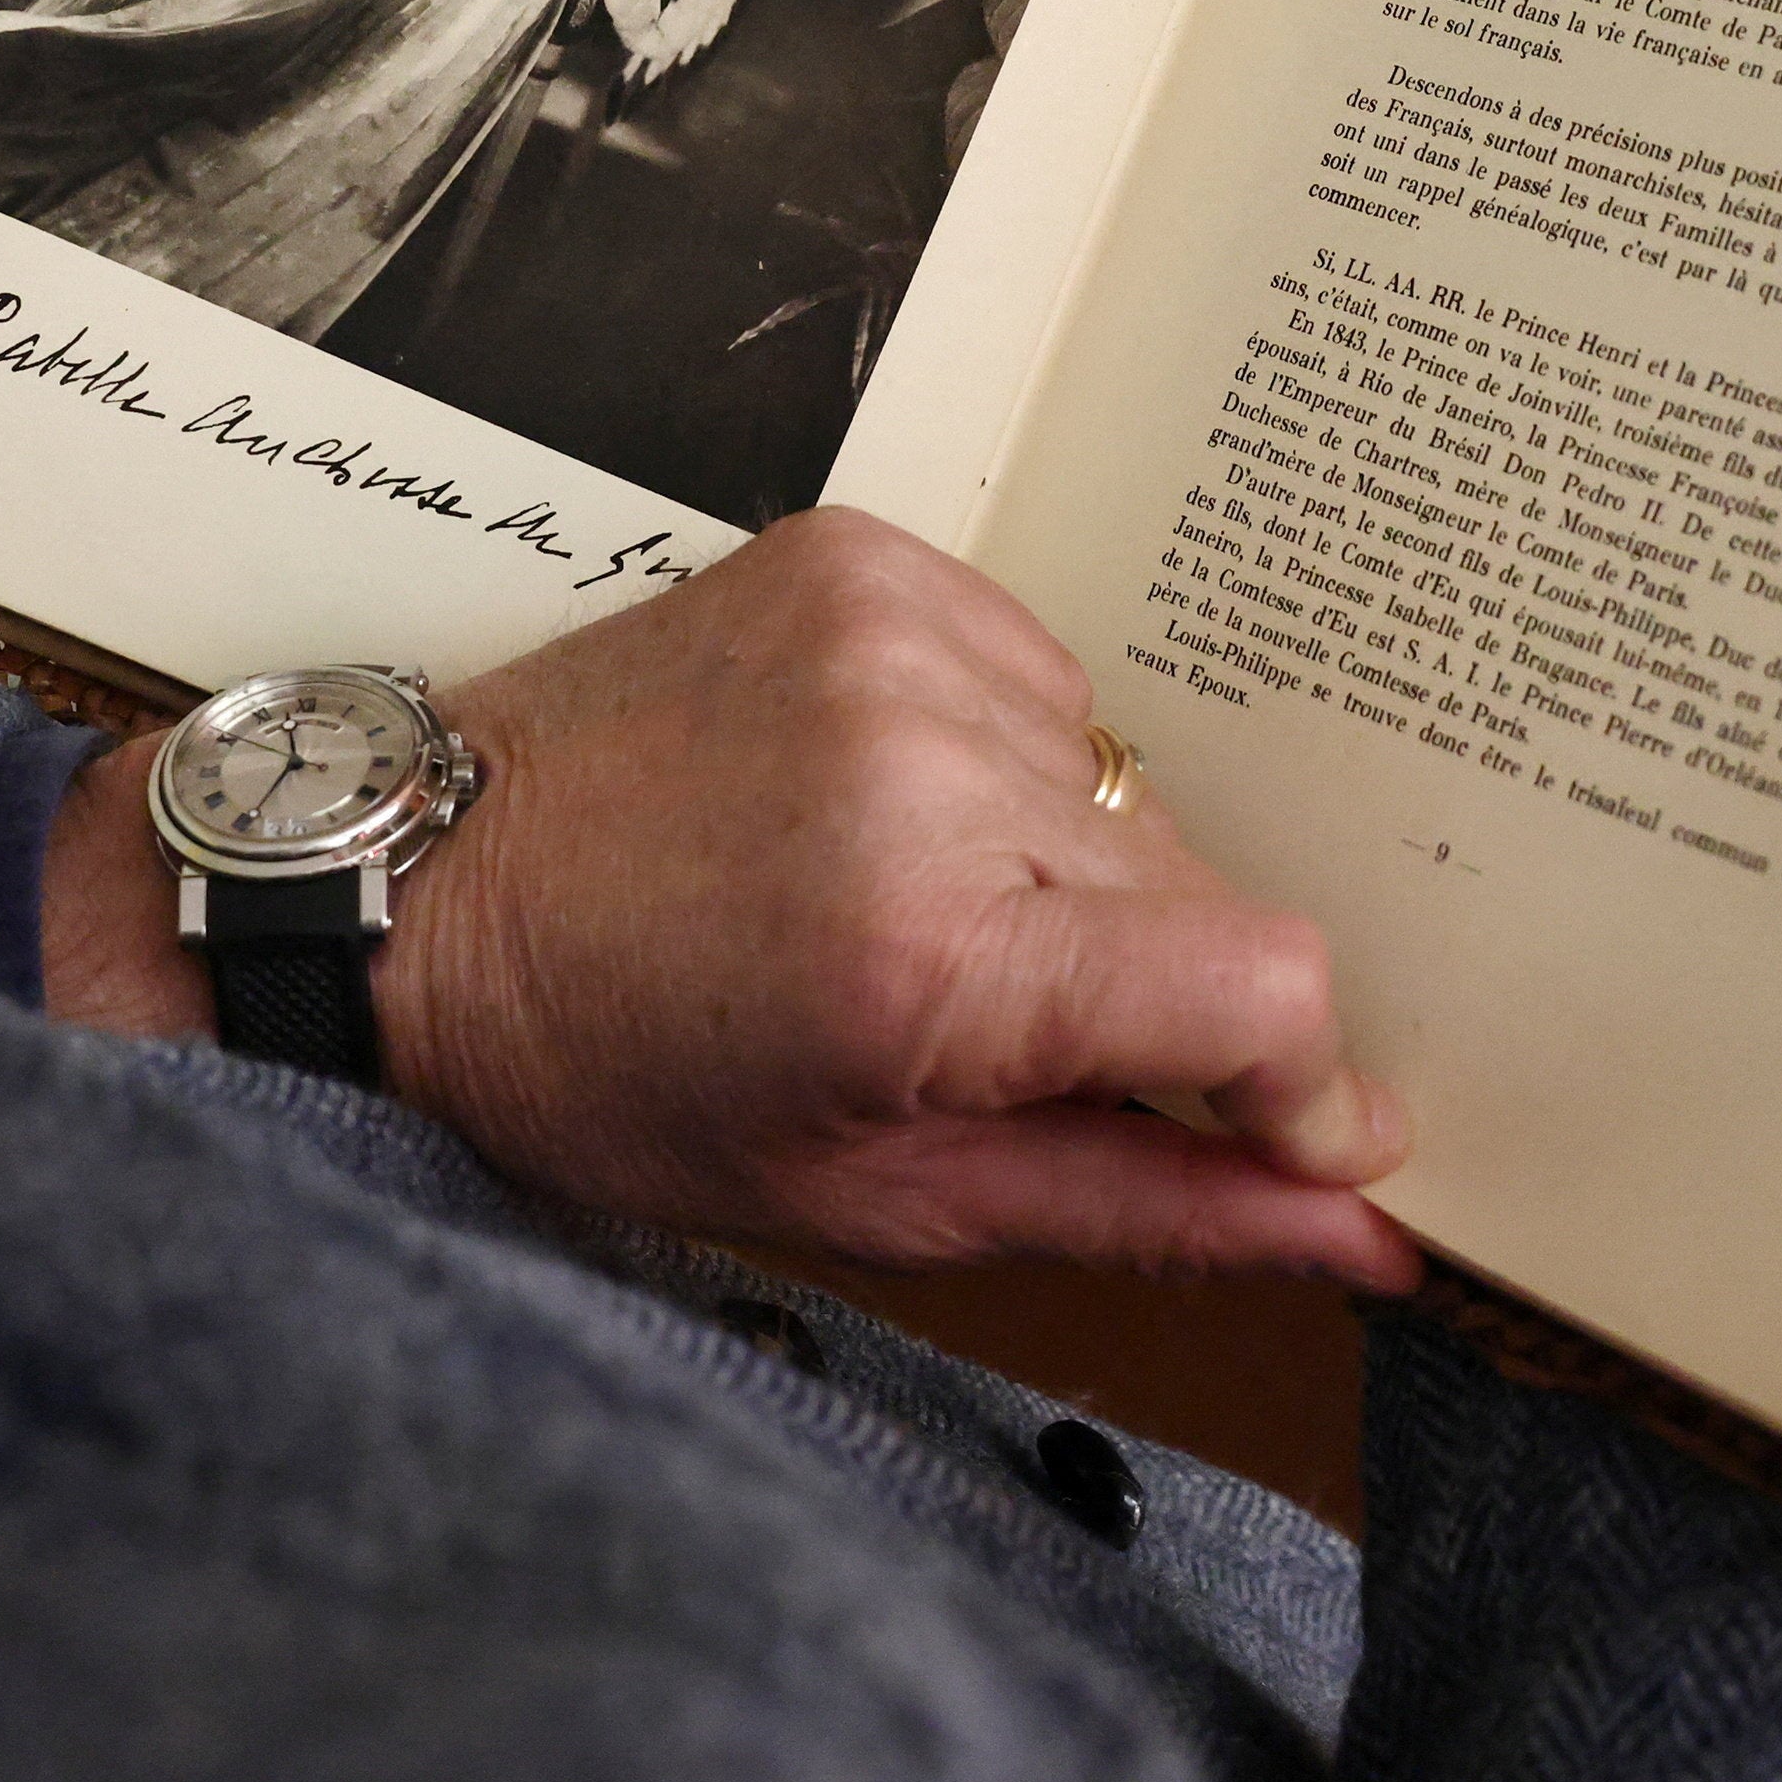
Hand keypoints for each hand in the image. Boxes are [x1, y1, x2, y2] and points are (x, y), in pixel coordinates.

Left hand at [43, 513, 1418, 1283]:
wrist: (421, 892)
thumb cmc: (617, 1073)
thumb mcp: (877, 1198)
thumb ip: (1147, 1202)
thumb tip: (1360, 1221)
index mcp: (922, 952)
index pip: (1262, 988)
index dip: (1298, 1080)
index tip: (1278, 1126)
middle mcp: (919, 768)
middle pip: (1197, 889)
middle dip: (1143, 986)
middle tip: (991, 1029)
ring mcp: (890, 640)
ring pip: (1117, 787)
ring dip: (1058, 864)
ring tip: (899, 908)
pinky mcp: (863, 560)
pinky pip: (1037, 678)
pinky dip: (994, 756)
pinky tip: (874, 807)